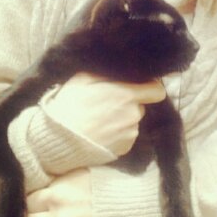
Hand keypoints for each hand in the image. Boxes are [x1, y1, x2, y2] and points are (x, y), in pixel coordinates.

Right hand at [44, 72, 165, 156]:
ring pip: (132, 121)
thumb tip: (121, 66)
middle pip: (141, 106)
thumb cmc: (70, 105)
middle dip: (129, 103)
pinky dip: (118, 134)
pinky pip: (127, 137)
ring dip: (122, 119)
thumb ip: (108, 72)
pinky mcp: (124, 150)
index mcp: (127, 95)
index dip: (149, 88)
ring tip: (101, 120)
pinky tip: (101, 132)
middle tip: (108, 103)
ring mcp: (130, 134)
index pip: (157, 91)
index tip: (138, 87)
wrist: (59, 140)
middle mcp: (133, 115)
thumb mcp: (84, 78)